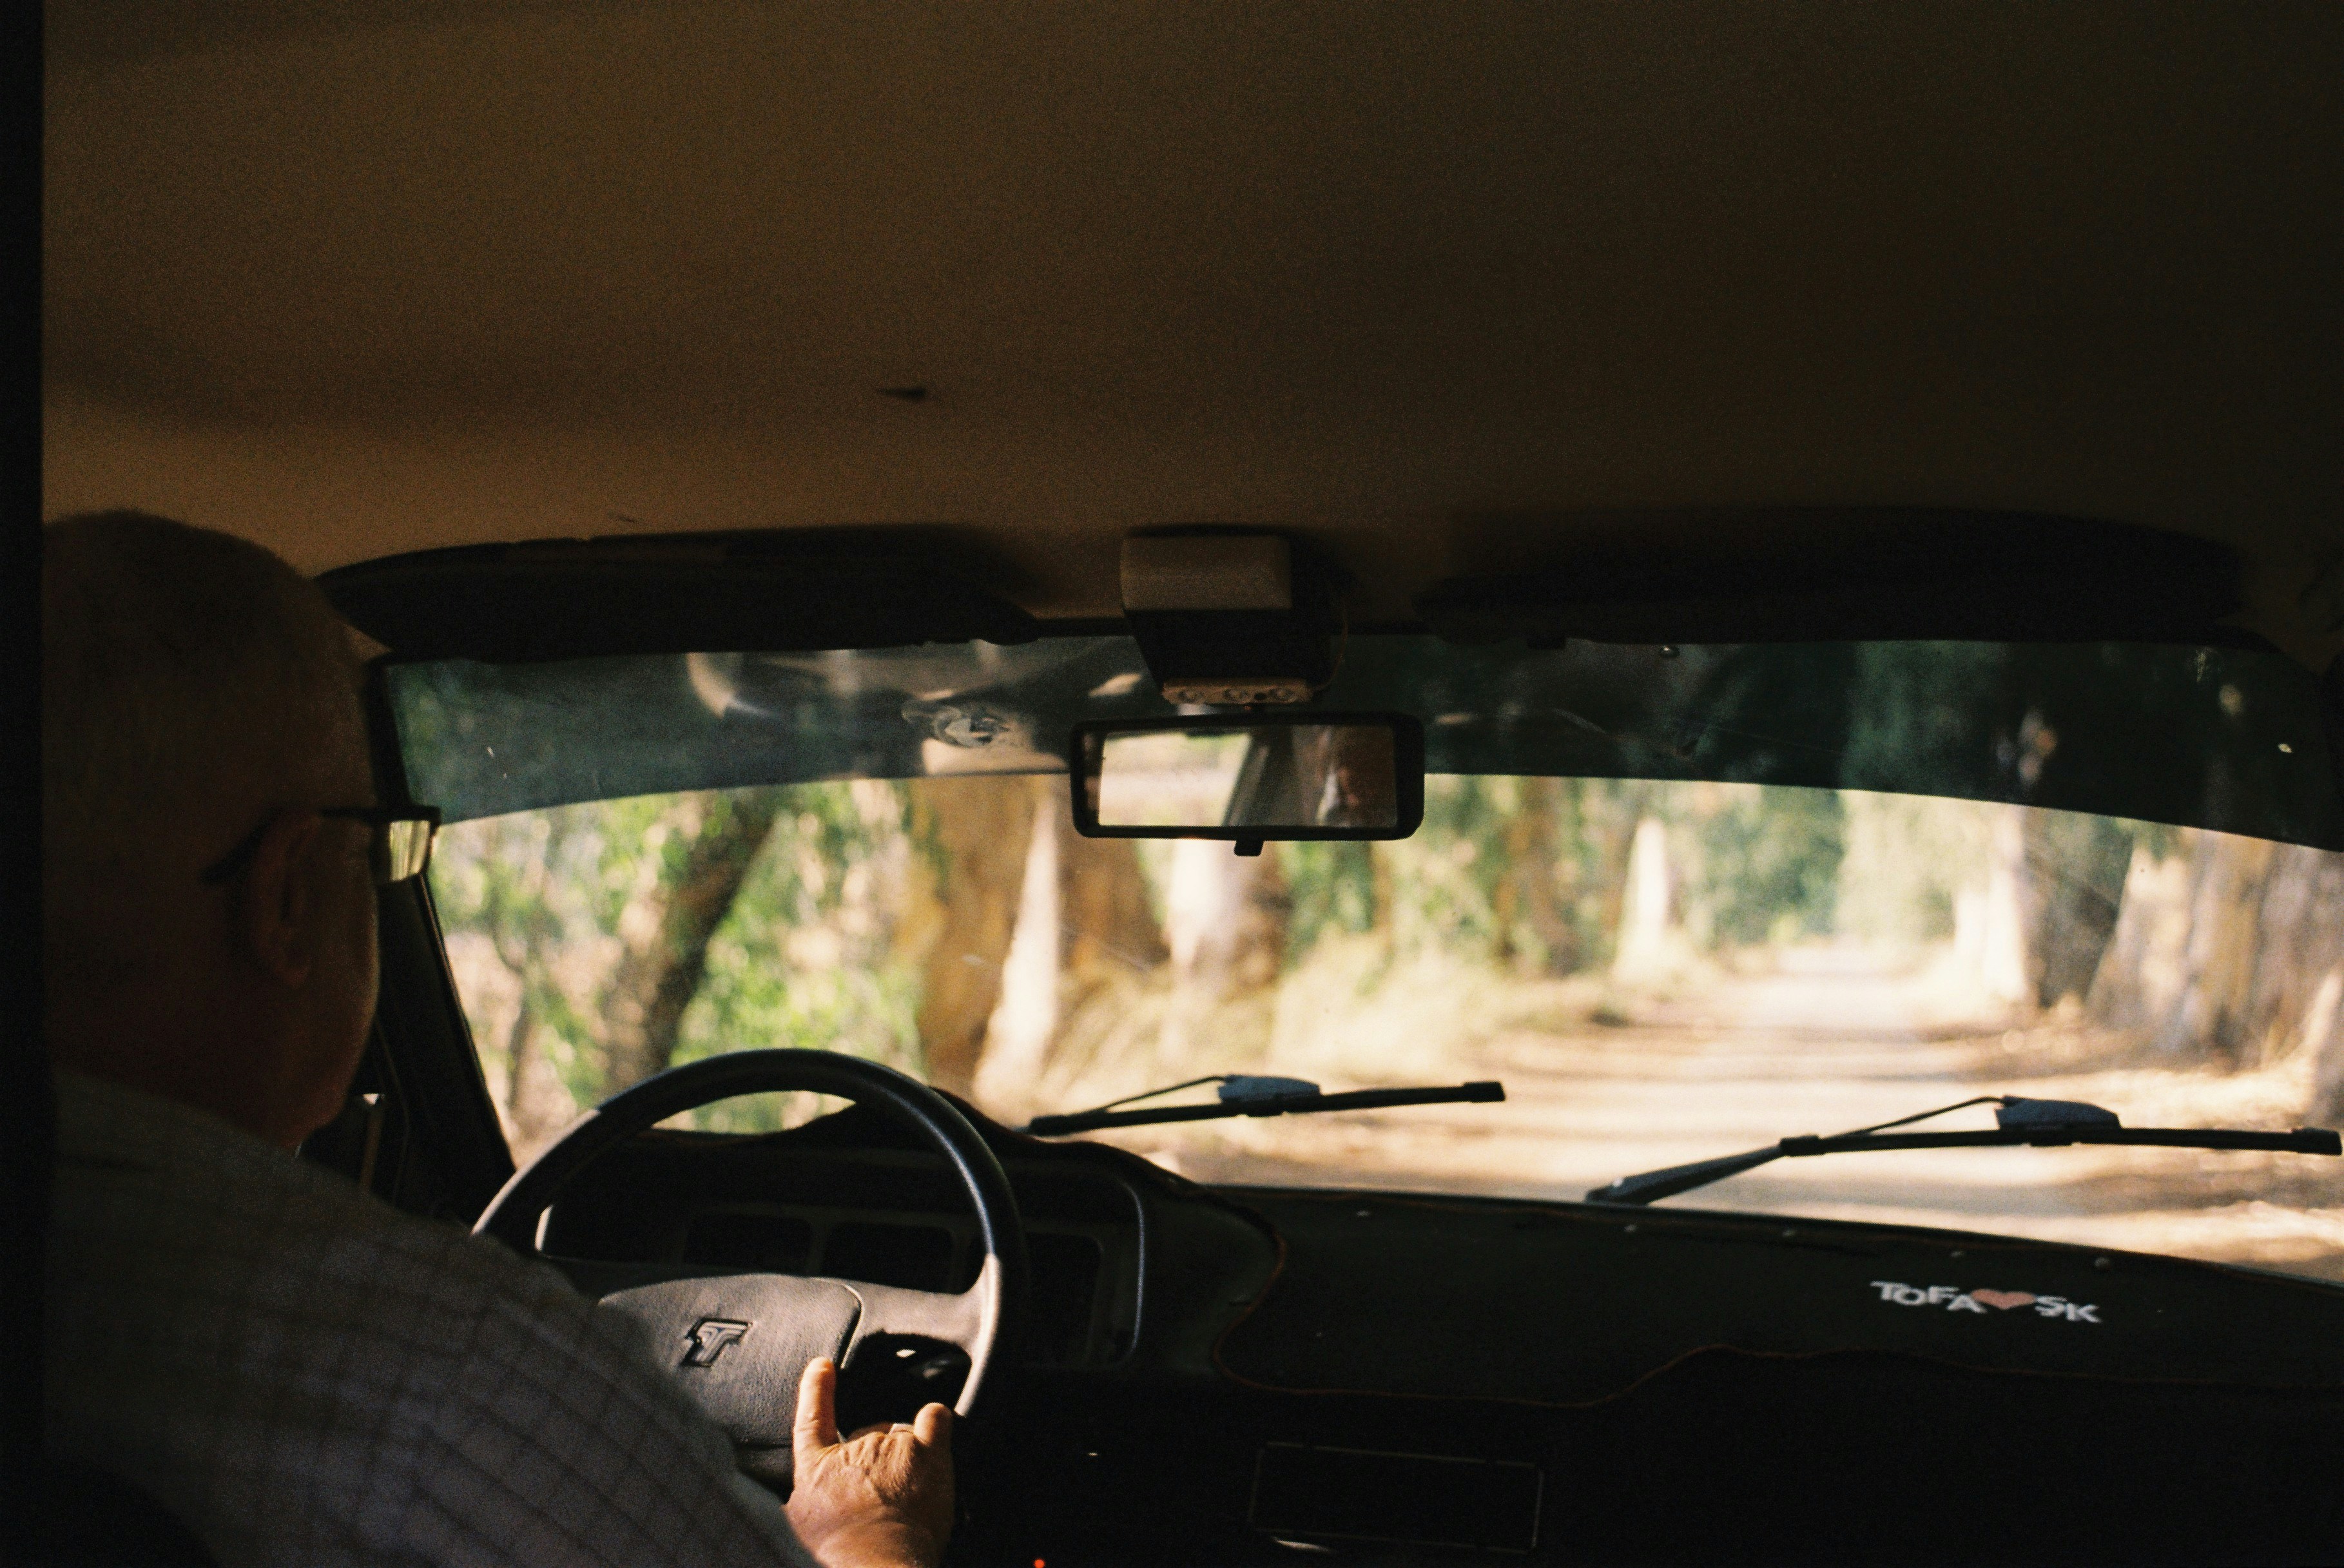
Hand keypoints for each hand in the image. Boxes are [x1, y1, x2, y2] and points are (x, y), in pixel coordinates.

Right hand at [783, 1357, 953, 1567]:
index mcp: (816, 1468)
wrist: (870, 1566)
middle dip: (878, 1455)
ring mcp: (892, 1445)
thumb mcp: (799, 1530)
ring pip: (903, 1434)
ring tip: (910, 1488)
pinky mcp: (926, 1453)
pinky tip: (936, 1428)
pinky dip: (936, 1421)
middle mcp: (855, 1447)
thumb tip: (803, 1507)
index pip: (812, 1419)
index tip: (822, 1367)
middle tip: (884, 1490)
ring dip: (907, 1454)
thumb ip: (805, 1505)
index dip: (816, 1389)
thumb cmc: (834, 1555)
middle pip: (870, 1432)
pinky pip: (935, 1419)